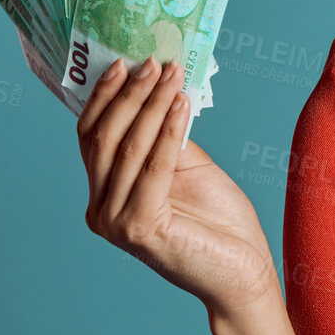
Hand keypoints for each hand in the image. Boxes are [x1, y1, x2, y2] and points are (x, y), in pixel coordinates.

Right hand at [77, 55, 281, 321]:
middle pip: (105, 138)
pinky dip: (169, 132)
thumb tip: (158, 90)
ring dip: (152, 105)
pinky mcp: (139, 228)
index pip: (92, 137)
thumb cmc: (218, 225)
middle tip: (153, 61)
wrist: (242, 273)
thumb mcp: (188, 169)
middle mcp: (99, 210)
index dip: (106, 97)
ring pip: (128, 148)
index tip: (125, 61)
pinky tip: (182, 106)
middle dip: (130, 94)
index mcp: (103, 195)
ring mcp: (114, 222)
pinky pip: (154, 167)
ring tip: (171, 74)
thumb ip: (166, 138)